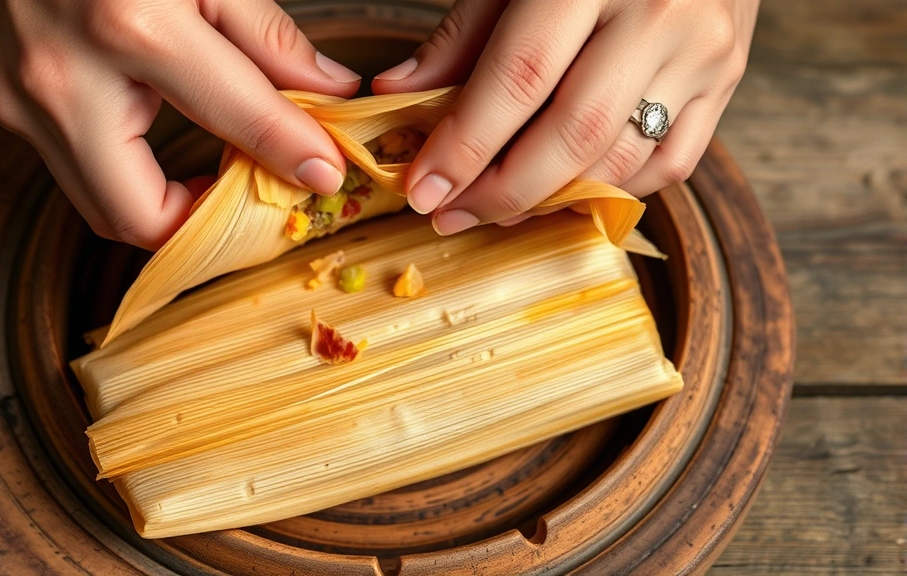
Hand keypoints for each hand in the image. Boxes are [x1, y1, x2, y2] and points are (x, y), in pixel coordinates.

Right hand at [0, 0, 361, 248]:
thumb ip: (267, 35)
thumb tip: (329, 90)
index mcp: (130, 29)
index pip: (236, 120)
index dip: (294, 154)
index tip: (325, 173)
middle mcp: (64, 82)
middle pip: (140, 219)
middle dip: (205, 224)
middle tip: (254, 190)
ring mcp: (22, 101)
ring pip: (102, 208)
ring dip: (166, 209)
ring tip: (218, 167)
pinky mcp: (8, 106)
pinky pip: (80, 172)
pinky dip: (131, 180)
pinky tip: (171, 145)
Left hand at [372, 0, 757, 234]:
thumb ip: (463, 33)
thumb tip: (397, 92)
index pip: (519, 79)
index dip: (465, 145)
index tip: (423, 190)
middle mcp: (658, 13)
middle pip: (573, 134)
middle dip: (502, 191)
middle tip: (452, 215)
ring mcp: (703, 52)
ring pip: (621, 158)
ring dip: (550, 199)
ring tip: (497, 208)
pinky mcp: (726, 83)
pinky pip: (670, 164)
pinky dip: (612, 189)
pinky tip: (564, 191)